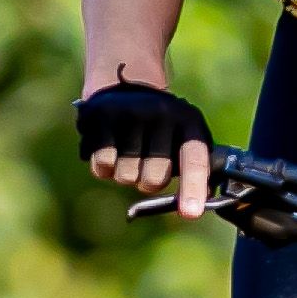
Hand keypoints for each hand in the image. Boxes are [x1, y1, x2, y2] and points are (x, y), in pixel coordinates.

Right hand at [75, 81, 213, 215]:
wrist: (126, 84)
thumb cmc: (161, 128)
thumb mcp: (183, 138)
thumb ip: (193, 171)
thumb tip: (192, 208)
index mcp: (189, 121)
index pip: (195, 159)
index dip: (193, 188)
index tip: (190, 214)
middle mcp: (162, 113)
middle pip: (154, 179)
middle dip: (147, 183)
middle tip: (146, 164)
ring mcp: (131, 112)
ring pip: (125, 176)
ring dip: (124, 174)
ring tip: (126, 151)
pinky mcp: (102, 115)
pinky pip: (102, 165)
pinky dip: (104, 167)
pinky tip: (109, 147)